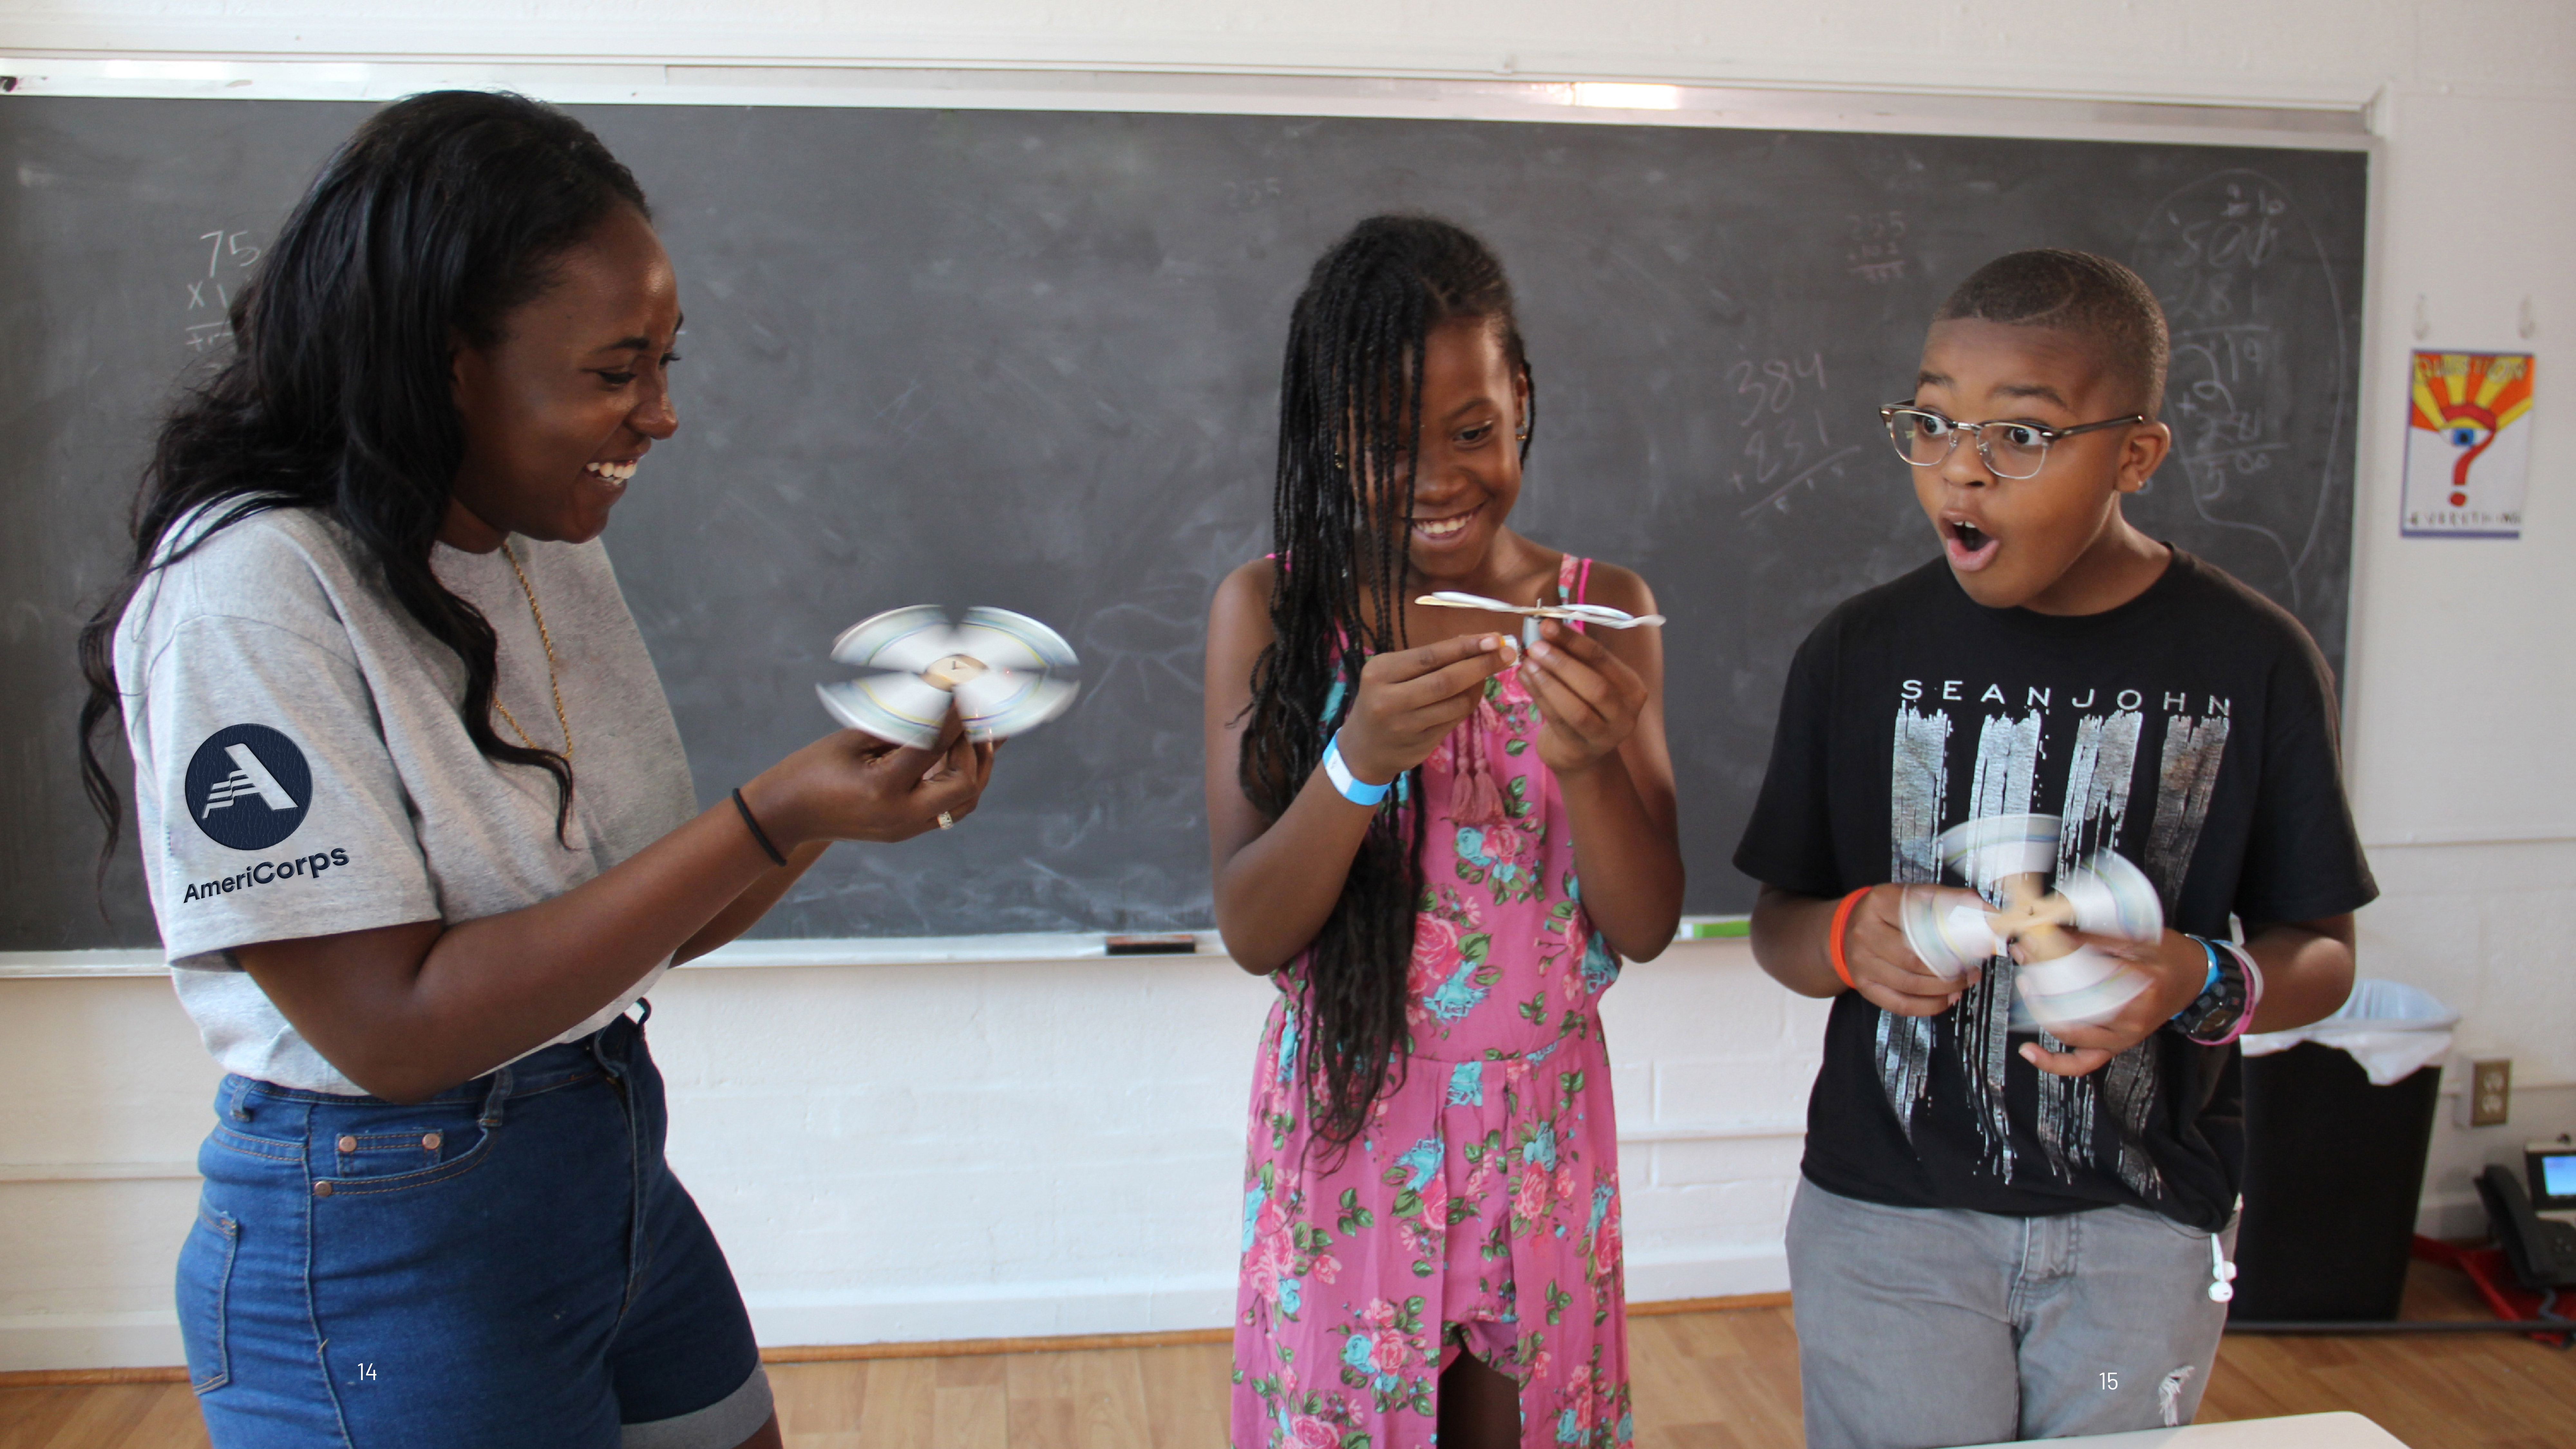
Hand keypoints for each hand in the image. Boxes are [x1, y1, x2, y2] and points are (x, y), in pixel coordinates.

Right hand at [743, 709, 996, 846]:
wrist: (786, 814)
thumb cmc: (812, 768)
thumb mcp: (854, 739)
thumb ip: (901, 723)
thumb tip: (942, 700)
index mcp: (884, 788)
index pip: (935, 746)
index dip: (955, 715)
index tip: (965, 690)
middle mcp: (902, 815)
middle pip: (965, 783)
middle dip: (973, 747)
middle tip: (970, 717)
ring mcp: (907, 828)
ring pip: (965, 802)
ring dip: (976, 767)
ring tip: (977, 734)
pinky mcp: (907, 830)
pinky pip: (950, 809)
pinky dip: (961, 782)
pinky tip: (960, 755)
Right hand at [1335, 633, 1514, 784]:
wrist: (1363, 748)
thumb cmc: (1382, 699)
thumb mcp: (1392, 672)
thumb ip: (1428, 659)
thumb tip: (1475, 642)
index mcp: (1380, 673)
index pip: (1430, 657)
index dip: (1465, 647)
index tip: (1494, 638)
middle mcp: (1390, 700)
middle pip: (1446, 680)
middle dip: (1481, 665)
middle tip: (1508, 654)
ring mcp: (1406, 726)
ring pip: (1455, 703)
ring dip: (1479, 685)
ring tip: (1489, 671)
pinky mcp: (1421, 745)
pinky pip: (1455, 720)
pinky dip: (1470, 703)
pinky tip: (1475, 691)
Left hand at [1521, 620, 1647, 776]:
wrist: (1580, 751)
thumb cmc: (1585, 705)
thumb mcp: (1589, 679)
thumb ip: (1576, 658)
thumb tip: (1548, 627)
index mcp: (1632, 688)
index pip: (1603, 659)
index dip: (1574, 641)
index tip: (1547, 624)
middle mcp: (1625, 714)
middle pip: (1594, 686)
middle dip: (1562, 664)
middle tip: (1535, 647)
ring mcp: (1605, 736)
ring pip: (1576, 709)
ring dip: (1548, 683)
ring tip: (1527, 663)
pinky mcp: (1580, 749)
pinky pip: (1557, 720)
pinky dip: (1539, 697)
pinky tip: (1524, 678)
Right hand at [1839, 884, 1980, 1016]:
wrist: (1846, 930)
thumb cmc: (1888, 914)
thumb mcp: (1911, 895)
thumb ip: (1945, 900)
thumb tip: (1985, 910)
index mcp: (1879, 902)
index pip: (1919, 919)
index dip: (1951, 934)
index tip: (1976, 943)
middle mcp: (1865, 932)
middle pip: (1915, 958)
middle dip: (1951, 968)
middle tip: (1972, 969)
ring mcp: (1862, 963)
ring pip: (1911, 984)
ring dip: (1945, 988)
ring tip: (1963, 982)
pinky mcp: (1864, 986)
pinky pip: (1901, 1004)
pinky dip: (1929, 1006)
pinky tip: (1946, 999)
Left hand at [2018, 928, 2211, 1076]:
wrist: (2195, 977)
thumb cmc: (2170, 956)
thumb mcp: (2138, 938)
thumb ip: (2095, 938)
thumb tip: (2053, 932)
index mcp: (2141, 984)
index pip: (2085, 972)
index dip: (2053, 955)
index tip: (2034, 940)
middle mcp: (2133, 1016)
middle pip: (2074, 1004)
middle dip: (2042, 981)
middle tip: (2026, 956)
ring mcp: (2124, 1036)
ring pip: (2071, 1031)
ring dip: (2041, 1009)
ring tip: (2027, 984)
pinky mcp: (2117, 1046)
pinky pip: (2083, 1063)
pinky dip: (2054, 1062)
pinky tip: (2030, 1052)